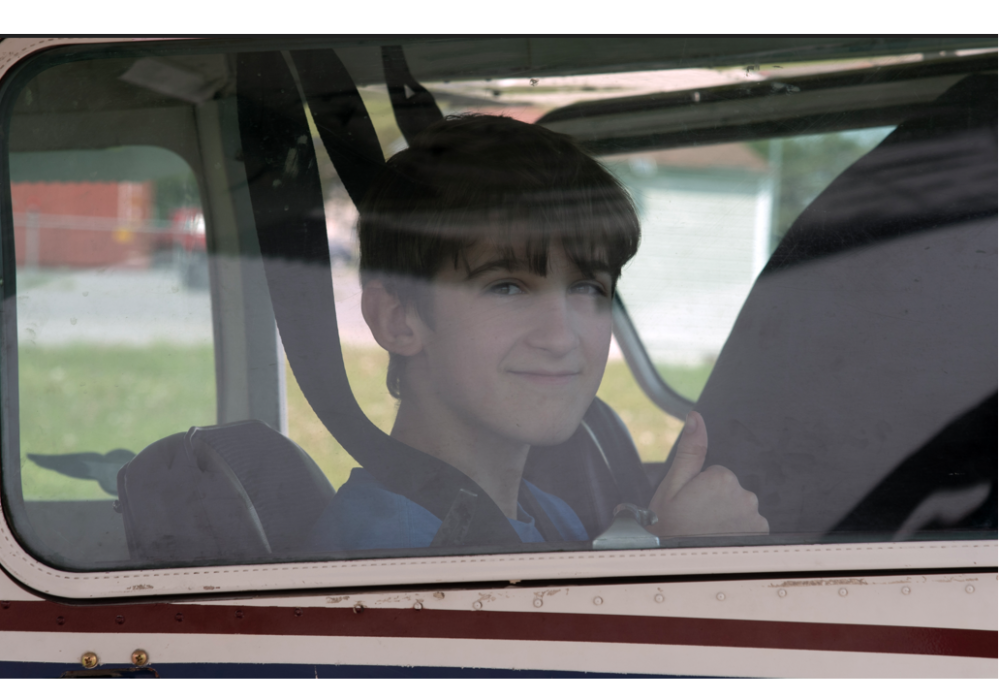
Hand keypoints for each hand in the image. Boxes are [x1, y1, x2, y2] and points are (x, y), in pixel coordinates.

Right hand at [647, 411, 768, 537]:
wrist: (678, 562)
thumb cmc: (671, 525)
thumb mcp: (673, 485)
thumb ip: (691, 450)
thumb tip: (696, 417)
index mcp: (722, 478)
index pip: (716, 474)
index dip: (700, 489)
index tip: (690, 504)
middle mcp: (744, 495)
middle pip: (730, 489)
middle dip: (716, 501)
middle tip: (697, 518)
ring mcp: (755, 516)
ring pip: (740, 506)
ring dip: (728, 516)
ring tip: (708, 531)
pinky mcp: (761, 534)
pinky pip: (750, 524)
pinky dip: (738, 530)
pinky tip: (721, 538)